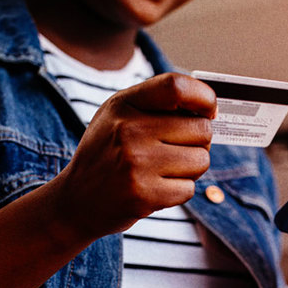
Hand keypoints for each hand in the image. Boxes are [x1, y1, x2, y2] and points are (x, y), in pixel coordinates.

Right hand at [47, 73, 215, 240]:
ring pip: (201, 160)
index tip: (209, 110)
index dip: (204, 97)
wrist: (77, 200)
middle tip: (178, 149)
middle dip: (199, 142)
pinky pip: (189, 189)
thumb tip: (210, 108)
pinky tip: (156, 188)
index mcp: (124, 104)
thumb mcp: (119, 116)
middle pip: (202, 129)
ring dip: (191, 169)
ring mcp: (136, 164)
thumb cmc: (108, 154)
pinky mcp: (144, 195)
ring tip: (165, 170)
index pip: (176, 87)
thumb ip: (158, 104)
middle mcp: (129, 131)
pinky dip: (179, 191)